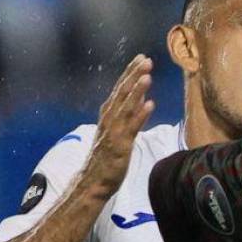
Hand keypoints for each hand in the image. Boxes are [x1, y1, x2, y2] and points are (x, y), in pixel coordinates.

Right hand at [83, 54, 154, 196]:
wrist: (92, 183)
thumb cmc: (106, 159)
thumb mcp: (117, 133)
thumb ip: (127, 116)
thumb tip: (141, 99)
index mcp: (108, 116)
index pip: (120, 90)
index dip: (130, 73)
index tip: (141, 58)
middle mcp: (109, 120)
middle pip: (122, 93)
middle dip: (134, 75)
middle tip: (146, 59)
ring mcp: (113, 132)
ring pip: (125, 107)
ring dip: (136, 90)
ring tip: (147, 76)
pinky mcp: (119, 146)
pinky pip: (131, 128)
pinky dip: (139, 115)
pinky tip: (150, 103)